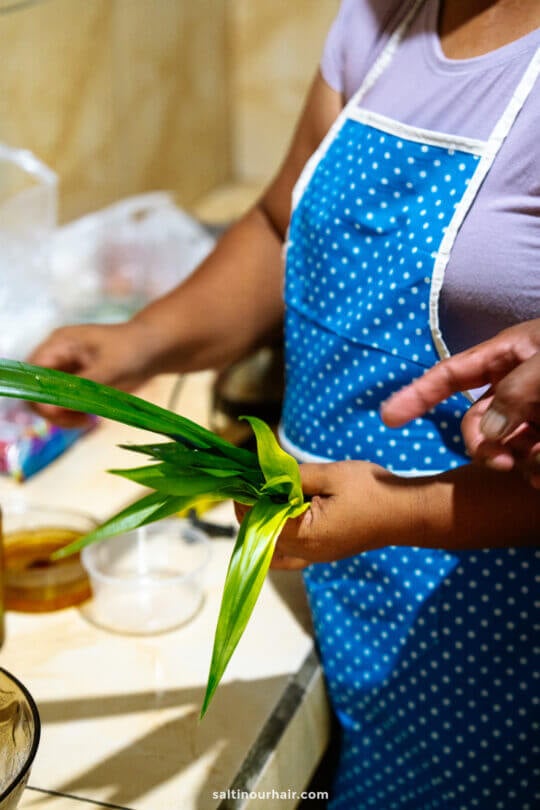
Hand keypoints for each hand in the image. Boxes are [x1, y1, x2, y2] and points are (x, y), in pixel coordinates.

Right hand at [27, 320, 156, 426]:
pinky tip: (91, 418)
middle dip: (52, 410)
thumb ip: (80, 388)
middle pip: (36, 391)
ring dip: (63, 417)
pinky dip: (73, 416)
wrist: (153, 349)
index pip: (32, 372)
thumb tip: (52, 408)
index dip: (38, 394)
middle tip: (79, 420)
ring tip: (88, 420)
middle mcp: (57, 358)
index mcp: (59, 344)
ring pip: (48, 403)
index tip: (57, 413)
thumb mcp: (109, 368)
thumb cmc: (133, 350)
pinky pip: (63, 407)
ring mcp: (65, 373)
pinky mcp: (75, 387)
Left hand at [237, 461, 394, 569]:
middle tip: (257, 479)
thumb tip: (263, 474)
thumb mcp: (329, 474)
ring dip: (264, 519)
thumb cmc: (370, 490)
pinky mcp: (322, 553)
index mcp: (304, 535)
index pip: (257, 520)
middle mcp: (305, 552)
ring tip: (268, 494)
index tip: (247, 474)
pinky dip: (276, 537)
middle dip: (253, 506)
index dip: (247, 496)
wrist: (405, 512)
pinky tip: (277, 519)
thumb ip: (293, 476)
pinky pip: (288, 553)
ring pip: (272, 545)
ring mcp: (314, 557)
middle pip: (260, 534)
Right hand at [380, 319, 539, 486]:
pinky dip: (533, 468)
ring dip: (515, 459)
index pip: (450, 375)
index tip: (388, 418)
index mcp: (506, 356)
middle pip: (477, 421)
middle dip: (481, 446)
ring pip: (504, 444)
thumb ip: (514, 393)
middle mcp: (515, 385)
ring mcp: (534, 411)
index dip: (417, 394)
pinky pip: (530, 457)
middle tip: (501, 464)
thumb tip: (488, 434)